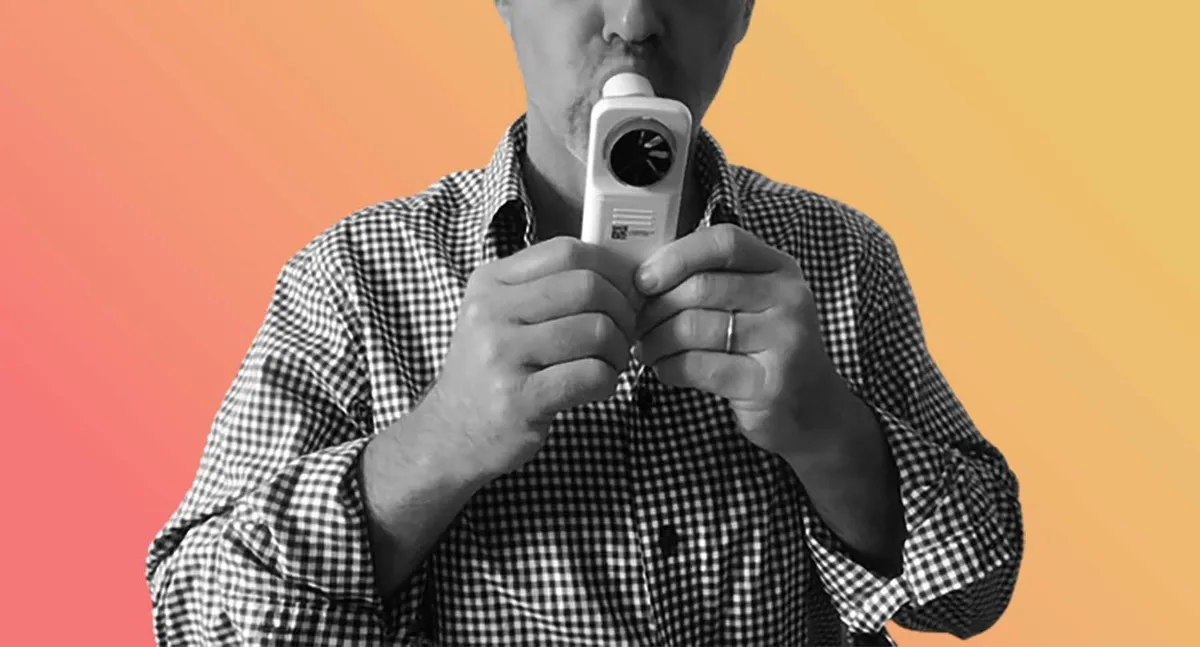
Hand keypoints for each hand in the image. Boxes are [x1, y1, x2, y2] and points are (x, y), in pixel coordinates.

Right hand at [424, 236, 641, 479]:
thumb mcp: (499, 316)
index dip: (610, 268)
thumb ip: (547, 288)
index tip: (625, 290)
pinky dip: (609, 381)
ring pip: (596, 330)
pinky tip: (598, 387)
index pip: (566, 251)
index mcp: (490, 283)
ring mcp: (502, 355)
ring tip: (610, 363)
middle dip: (622, 310)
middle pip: (587, 287)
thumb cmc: (490, 372)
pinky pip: (592, 374)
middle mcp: (491, 313)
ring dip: (619, 350)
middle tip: (625, 332)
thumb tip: (619, 272)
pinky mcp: (520, 398)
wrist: (452, 434)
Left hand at [633, 223, 841, 454]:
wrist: (813, 410)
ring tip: (647, 349)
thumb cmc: (767, 350)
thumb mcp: (754, 303)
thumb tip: (646, 276)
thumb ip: (714, 280)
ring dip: (656, 340)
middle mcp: (788, 299)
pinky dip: (669, 367)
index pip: (724, 242)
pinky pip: (698, 366)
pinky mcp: (767, 383)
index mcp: (781, 269)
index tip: (644, 279)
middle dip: (655, 308)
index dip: (676, 256)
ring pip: (693, 328)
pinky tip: (665, 369)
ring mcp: (783, 342)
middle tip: (638, 324)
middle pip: (700, 288)